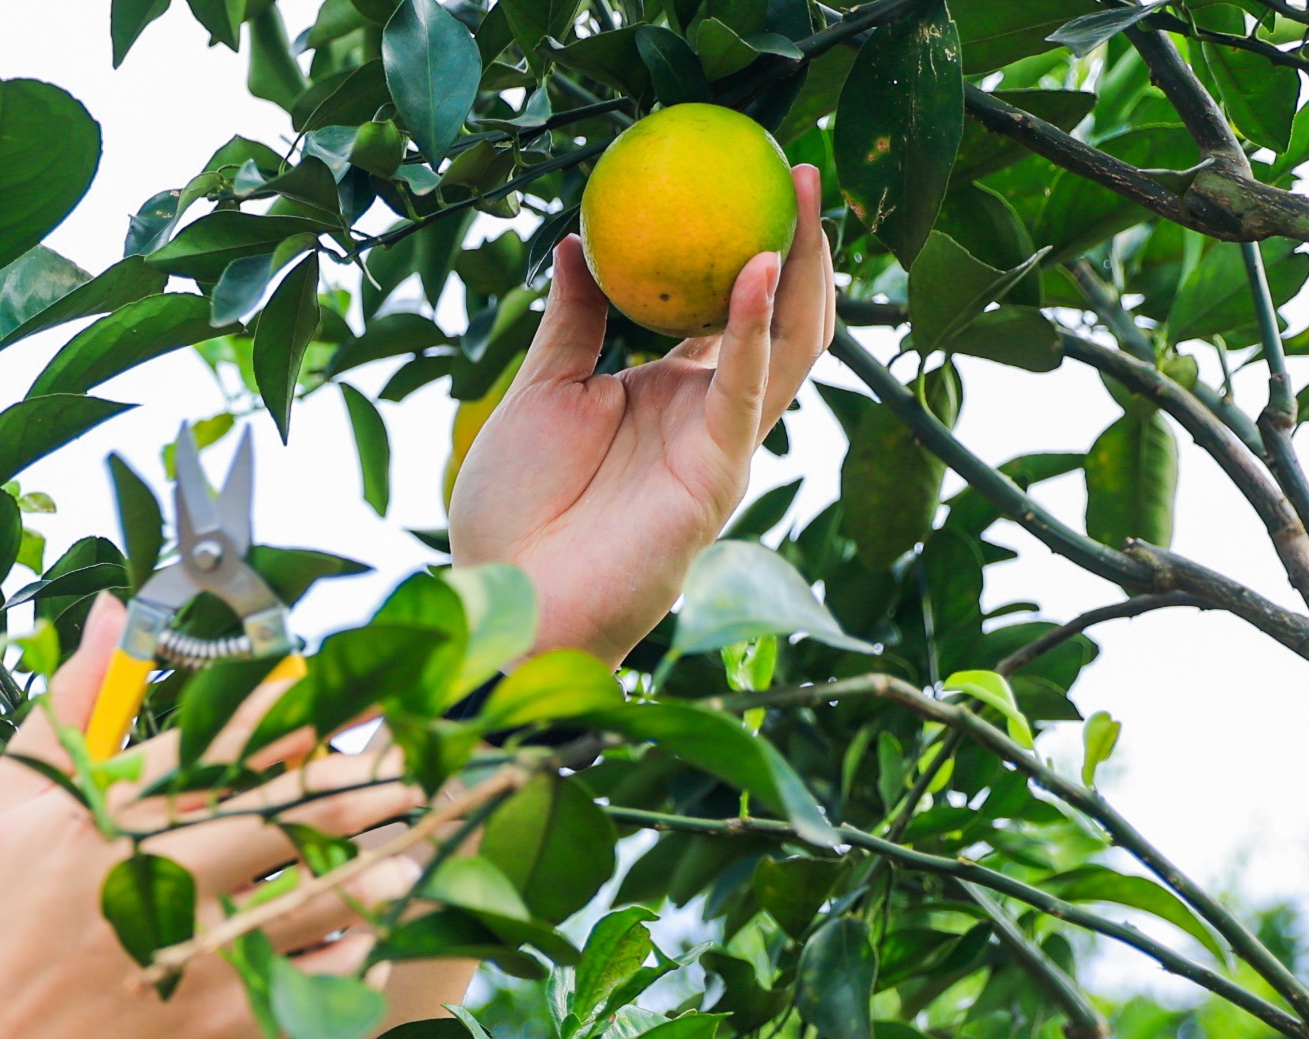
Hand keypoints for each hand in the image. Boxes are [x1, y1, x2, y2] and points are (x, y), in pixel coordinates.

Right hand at [0, 599, 421, 1038]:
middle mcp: (158, 878)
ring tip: (413, 845)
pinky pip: (318, 976)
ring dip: (376, 864)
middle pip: (286, 808)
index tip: (345, 692)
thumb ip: (73, 708)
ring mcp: (198, 954)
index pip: (223, 739)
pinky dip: (356, 950)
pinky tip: (376, 933)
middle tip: (412, 764)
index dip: (295, 710)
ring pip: (319, 892)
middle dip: (359, 782)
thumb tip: (111, 608)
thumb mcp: (7, 810)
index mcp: (107, 817)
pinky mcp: (226, 1027)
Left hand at [449, 167, 834, 662]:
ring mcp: (720, 446)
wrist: (506, 599)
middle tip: (801, 169)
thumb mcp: (539, 392)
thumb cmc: (513, 513)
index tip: (747, 178)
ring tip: (802, 196)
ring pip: (790, 348)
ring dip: (801, 270)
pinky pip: (746, 392)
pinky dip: (754, 328)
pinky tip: (757, 269)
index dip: (745, 247)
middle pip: (780, 318)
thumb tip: (576, 239)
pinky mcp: (717, 475)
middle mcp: (705, 416)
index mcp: (666, 395)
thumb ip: (571, 321)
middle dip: (801, 245)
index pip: (726, 311)